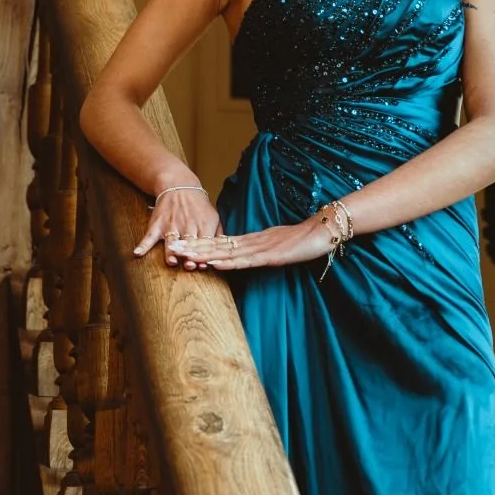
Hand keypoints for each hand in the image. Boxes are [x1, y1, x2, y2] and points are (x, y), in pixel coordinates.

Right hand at [136, 183, 221, 262]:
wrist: (179, 187)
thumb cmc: (199, 206)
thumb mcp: (214, 216)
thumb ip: (219, 235)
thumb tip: (224, 251)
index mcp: (203, 225)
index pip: (204, 242)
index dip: (204, 254)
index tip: (205, 265)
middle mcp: (187, 226)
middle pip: (189, 244)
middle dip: (190, 255)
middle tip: (190, 266)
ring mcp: (172, 225)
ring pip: (172, 241)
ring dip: (172, 252)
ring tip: (172, 261)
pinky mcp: (158, 224)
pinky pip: (150, 236)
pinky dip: (143, 245)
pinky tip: (137, 253)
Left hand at [167, 216, 337, 271]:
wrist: (323, 230)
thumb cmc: (303, 240)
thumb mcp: (277, 246)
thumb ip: (261, 250)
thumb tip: (247, 256)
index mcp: (252, 240)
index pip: (221, 243)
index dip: (200, 244)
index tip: (181, 244)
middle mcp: (251, 242)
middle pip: (217, 245)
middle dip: (194, 247)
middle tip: (171, 246)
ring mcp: (260, 248)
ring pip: (226, 252)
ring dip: (204, 254)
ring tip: (184, 254)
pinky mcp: (270, 256)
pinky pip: (246, 260)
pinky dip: (229, 262)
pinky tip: (215, 264)